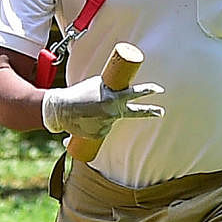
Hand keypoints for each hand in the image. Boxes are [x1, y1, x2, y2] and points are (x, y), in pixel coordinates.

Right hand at [41, 75, 164, 138]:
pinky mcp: (100, 135)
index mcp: (113, 98)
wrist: (59, 109)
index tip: (160, 89)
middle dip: (151, 111)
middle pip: (137, 112)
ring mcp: (108, 124)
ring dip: (103, 116)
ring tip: (88, 111)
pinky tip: (85, 121)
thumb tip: (121, 89)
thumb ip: (111, 89)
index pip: (135, 93)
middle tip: (161, 111)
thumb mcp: (96, 86)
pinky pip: (103, 129)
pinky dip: (96, 125)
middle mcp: (113, 112)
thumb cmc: (77, 94)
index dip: (149, 90)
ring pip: (112, 119)